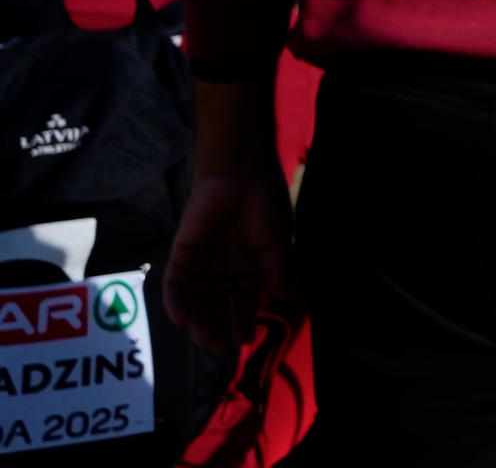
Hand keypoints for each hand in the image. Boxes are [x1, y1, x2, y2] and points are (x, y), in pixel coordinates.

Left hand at [164, 170, 289, 351]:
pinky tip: (182, 319)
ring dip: (199, 320)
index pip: (244, 302)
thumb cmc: (265, 206)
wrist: (239, 174)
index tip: (245, 338)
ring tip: (203, 338)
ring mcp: (202, 264)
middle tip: (219, 345)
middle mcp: (225, 270)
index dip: (244, 320)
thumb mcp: (279, 244)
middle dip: (218, 326)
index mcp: (251, 268)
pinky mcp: (182, 255)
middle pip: (218, 306)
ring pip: (196, 300)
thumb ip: (280, 274)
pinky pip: (175, 284)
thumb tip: (295, 300)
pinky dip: (176, 303)